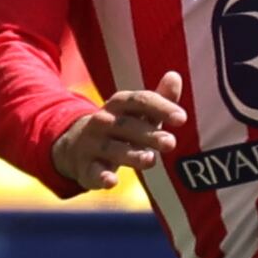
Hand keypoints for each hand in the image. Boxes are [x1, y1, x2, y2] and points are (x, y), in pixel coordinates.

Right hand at [51, 75, 189, 189]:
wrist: (76, 146)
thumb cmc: (120, 129)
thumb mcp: (138, 113)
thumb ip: (159, 99)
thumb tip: (175, 76)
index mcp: (119, 104)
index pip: (140, 101)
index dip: (161, 108)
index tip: (182, 118)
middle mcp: (104, 121)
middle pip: (127, 125)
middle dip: (149, 134)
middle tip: (171, 143)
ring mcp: (92, 144)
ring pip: (112, 149)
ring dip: (131, 154)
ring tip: (151, 160)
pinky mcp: (85, 167)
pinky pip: (92, 172)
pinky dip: (100, 177)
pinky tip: (111, 182)